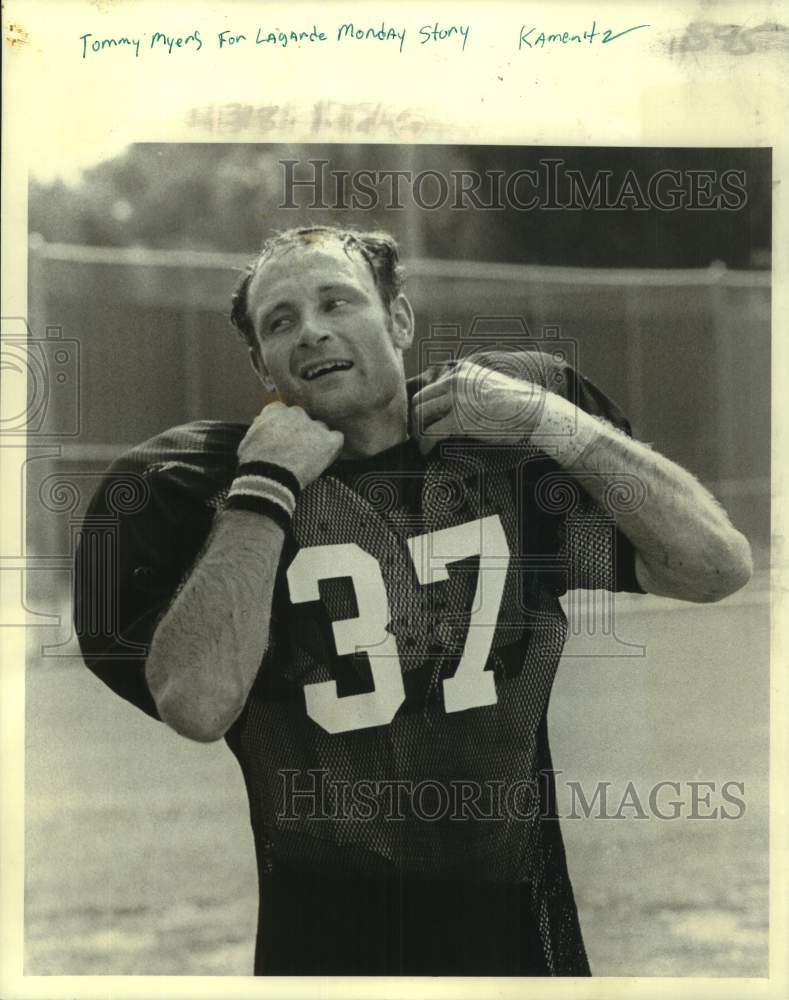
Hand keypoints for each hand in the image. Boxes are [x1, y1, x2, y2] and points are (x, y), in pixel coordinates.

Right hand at [238, 401, 343, 487]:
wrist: (269, 478)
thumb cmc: (254, 462)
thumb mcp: (247, 440)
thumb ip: (258, 427)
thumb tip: (259, 421)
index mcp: (276, 411)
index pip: (284, 412)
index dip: (284, 426)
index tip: (282, 438)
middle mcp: (297, 413)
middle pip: (303, 419)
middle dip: (301, 431)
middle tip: (296, 450)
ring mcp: (314, 426)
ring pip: (320, 428)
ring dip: (317, 439)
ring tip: (310, 458)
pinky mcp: (328, 440)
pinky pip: (337, 439)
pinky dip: (332, 448)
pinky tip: (325, 458)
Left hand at [410, 360, 545, 454]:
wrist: (534, 412)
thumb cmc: (517, 404)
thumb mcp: (488, 386)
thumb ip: (468, 391)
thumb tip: (452, 409)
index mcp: (462, 372)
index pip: (430, 388)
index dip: (422, 407)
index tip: (423, 421)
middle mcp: (455, 382)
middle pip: (419, 400)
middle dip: (415, 419)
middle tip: (417, 434)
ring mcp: (457, 400)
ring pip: (420, 416)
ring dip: (417, 433)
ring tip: (422, 445)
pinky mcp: (460, 420)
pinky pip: (431, 433)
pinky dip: (425, 444)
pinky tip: (428, 451)